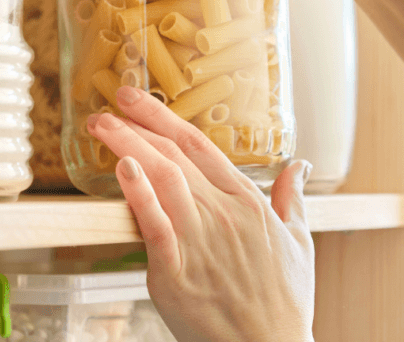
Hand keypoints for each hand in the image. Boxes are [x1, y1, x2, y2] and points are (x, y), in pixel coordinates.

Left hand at [87, 86, 314, 341]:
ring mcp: (200, 240)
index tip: (136, 99)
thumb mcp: (301, 244)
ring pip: (162, 178)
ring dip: (128, 145)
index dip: (164, 117)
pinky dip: (139, 193)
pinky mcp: (177, 271)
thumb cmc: (284, 303)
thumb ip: (294, 200)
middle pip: (174, 155)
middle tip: (110, 102)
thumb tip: (300, 166)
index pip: (199, 146)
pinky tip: (123, 168)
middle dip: (137, 123)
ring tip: (102, 126)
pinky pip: (155, 224)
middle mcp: (223, 213)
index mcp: (247, 202)